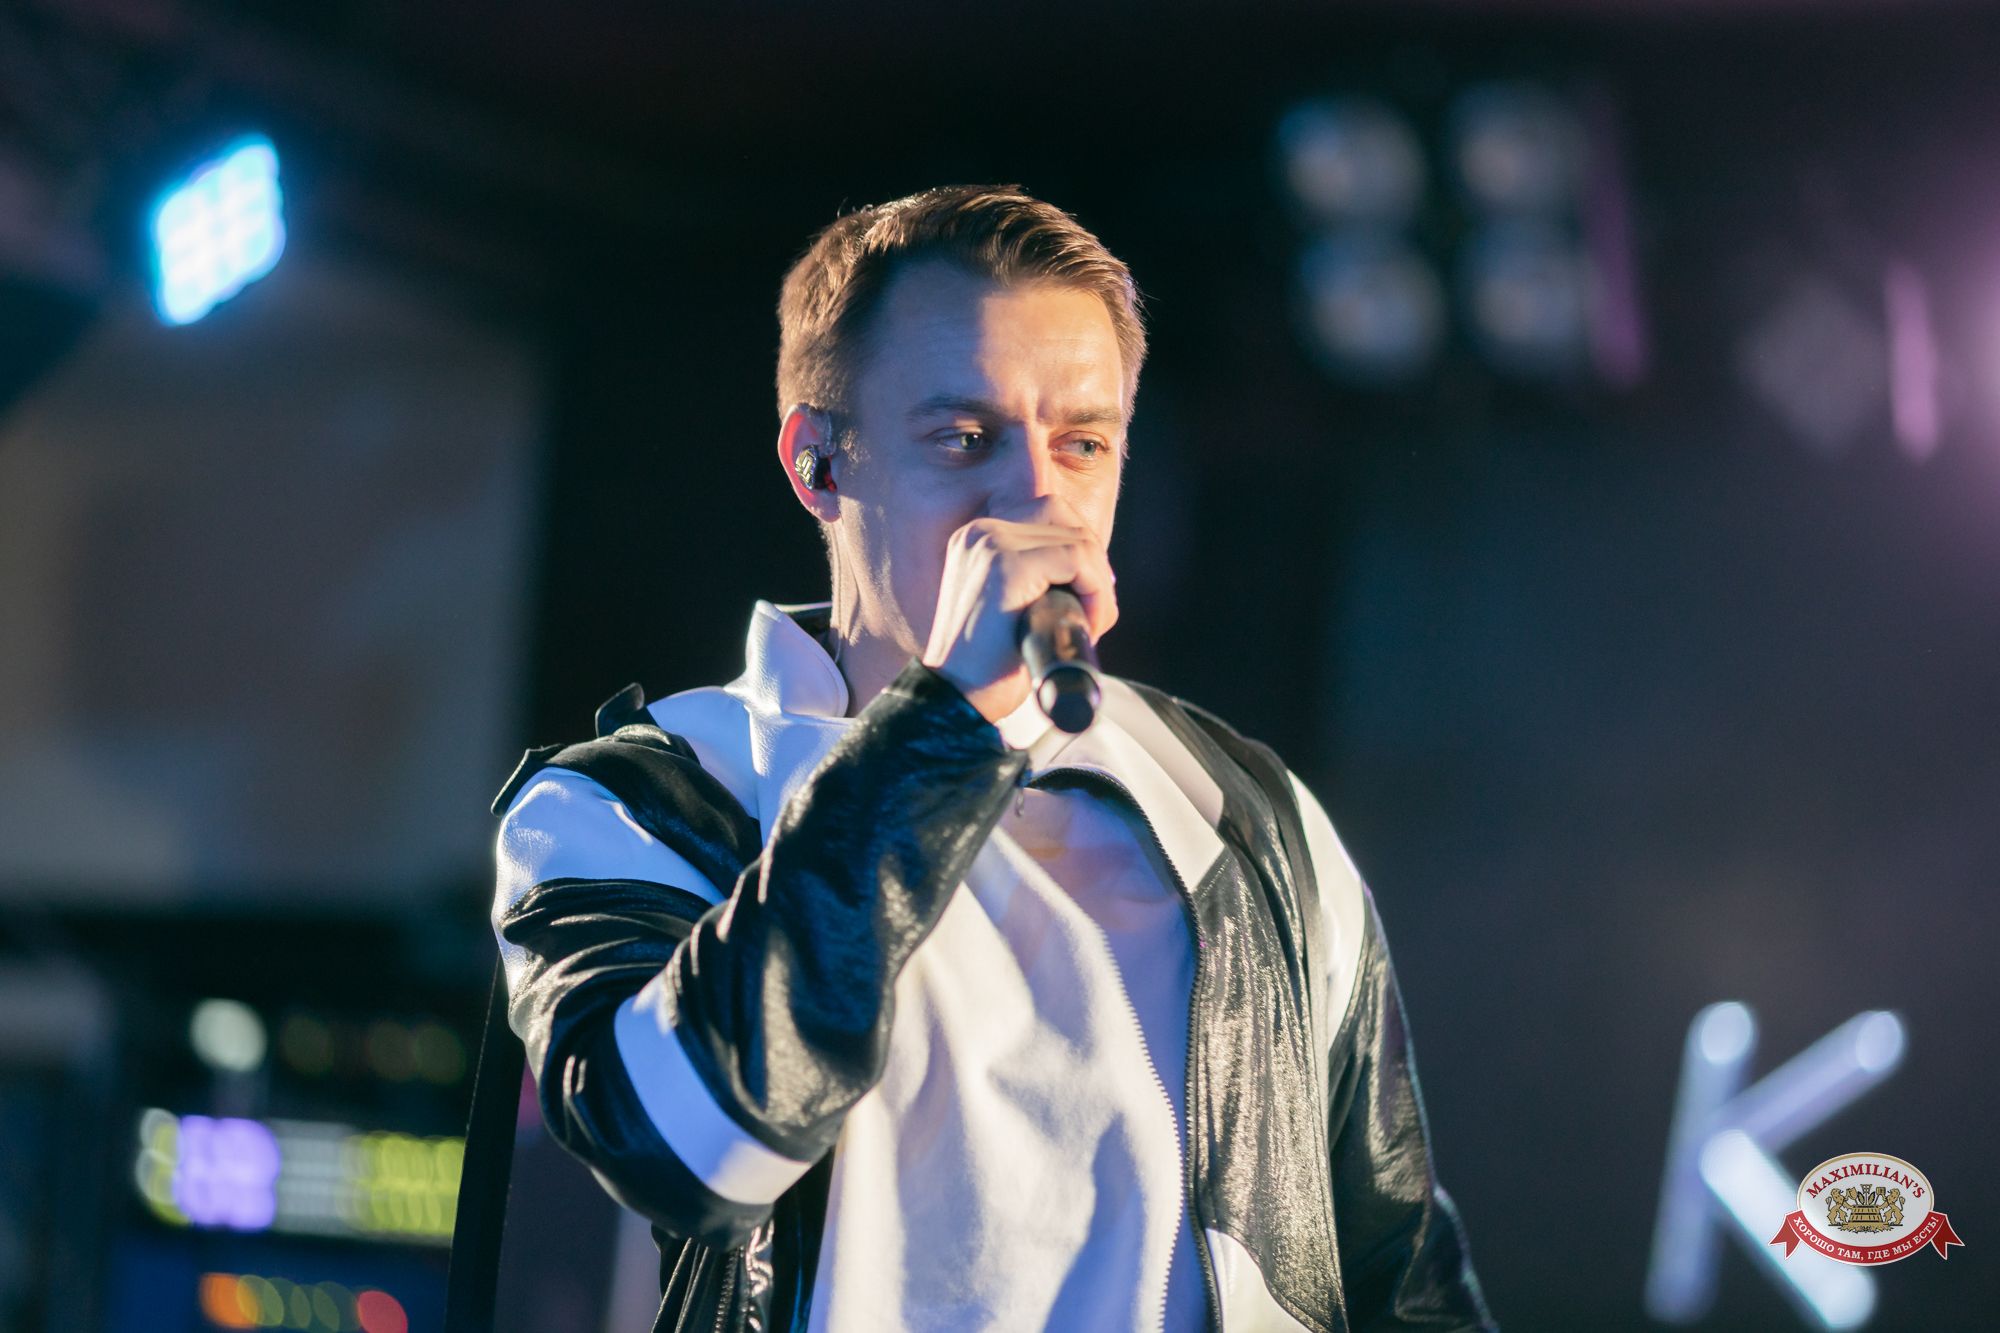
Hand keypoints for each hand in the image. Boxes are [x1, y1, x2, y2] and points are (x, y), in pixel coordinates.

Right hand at [921, 495, 1117, 722]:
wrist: (956, 696)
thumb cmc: (988, 665)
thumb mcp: (1012, 605)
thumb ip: (1038, 577)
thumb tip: (1092, 566)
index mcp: (977, 537)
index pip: (1049, 512)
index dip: (1081, 549)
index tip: (1090, 592)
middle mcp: (980, 532)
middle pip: (1065, 517)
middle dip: (1093, 562)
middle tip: (1095, 609)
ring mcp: (992, 544)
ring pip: (1079, 540)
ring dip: (1099, 584)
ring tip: (1090, 623)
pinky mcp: (1007, 566)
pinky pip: (1078, 560)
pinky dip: (1098, 593)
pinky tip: (1090, 624)